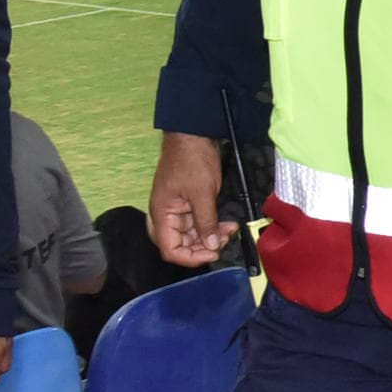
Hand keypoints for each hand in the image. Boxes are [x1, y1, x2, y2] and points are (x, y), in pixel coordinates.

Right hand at [149, 129, 236, 267]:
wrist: (194, 134)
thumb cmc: (192, 160)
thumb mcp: (202, 193)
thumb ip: (206, 222)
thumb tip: (212, 246)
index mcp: (162, 215)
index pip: (170, 249)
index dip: (190, 257)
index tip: (212, 253)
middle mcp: (166, 216)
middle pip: (181, 245)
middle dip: (203, 247)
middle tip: (224, 241)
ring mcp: (178, 210)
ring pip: (192, 235)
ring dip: (211, 237)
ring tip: (230, 230)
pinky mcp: (189, 204)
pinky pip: (198, 223)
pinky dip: (212, 226)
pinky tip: (227, 224)